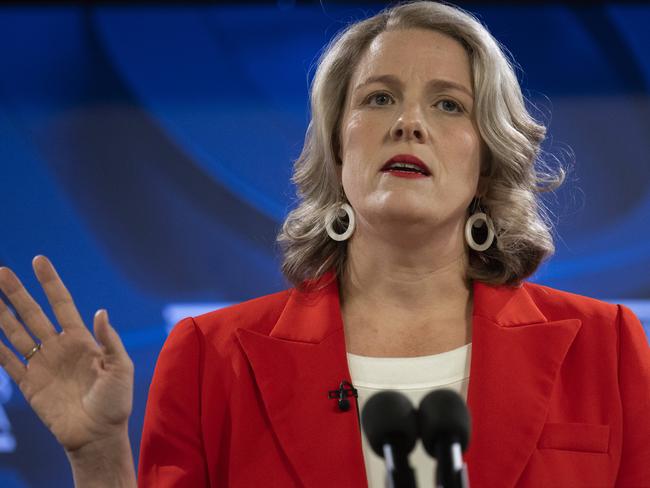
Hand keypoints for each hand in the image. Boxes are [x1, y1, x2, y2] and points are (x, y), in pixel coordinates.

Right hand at [0, 256, 133, 452]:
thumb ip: (110, 340)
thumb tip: (101, 312)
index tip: (38, 260)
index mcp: (82, 339)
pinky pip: (7, 360)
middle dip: (16, 292)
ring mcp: (42, 364)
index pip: (61, 303)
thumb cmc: (116, 400)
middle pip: (32, 313)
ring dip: (1, 314)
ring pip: (15, 332)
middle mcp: (59, 347)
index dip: (50, 283)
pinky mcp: (29, 384)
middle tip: (0, 272)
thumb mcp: (121, 367)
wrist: (98, 434)